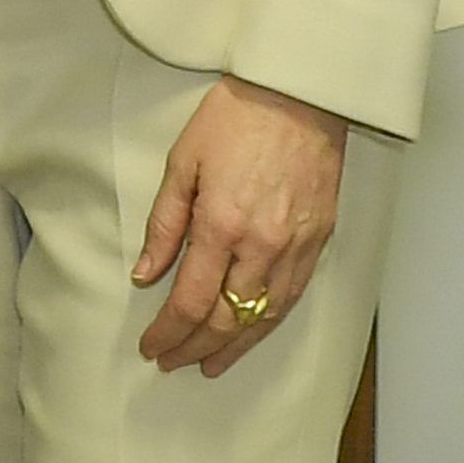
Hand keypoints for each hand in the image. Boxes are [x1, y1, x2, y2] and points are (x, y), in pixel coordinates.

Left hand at [135, 74, 348, 375]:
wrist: (297, 98)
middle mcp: (261, 247)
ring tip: (208, 364)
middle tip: (171, 362)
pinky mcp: (319, 243)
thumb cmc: (231, 122)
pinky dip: (268, 324)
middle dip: (195, 347)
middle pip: (227, 318)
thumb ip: (163, 226)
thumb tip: (144, 275)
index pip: (190, 299)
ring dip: (234, 347)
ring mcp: (296, 248)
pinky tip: (251, 333)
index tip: (150, 346)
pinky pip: (291, 298)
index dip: (168, 331)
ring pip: (264, 318)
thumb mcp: (180, 164)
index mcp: (221, 225)